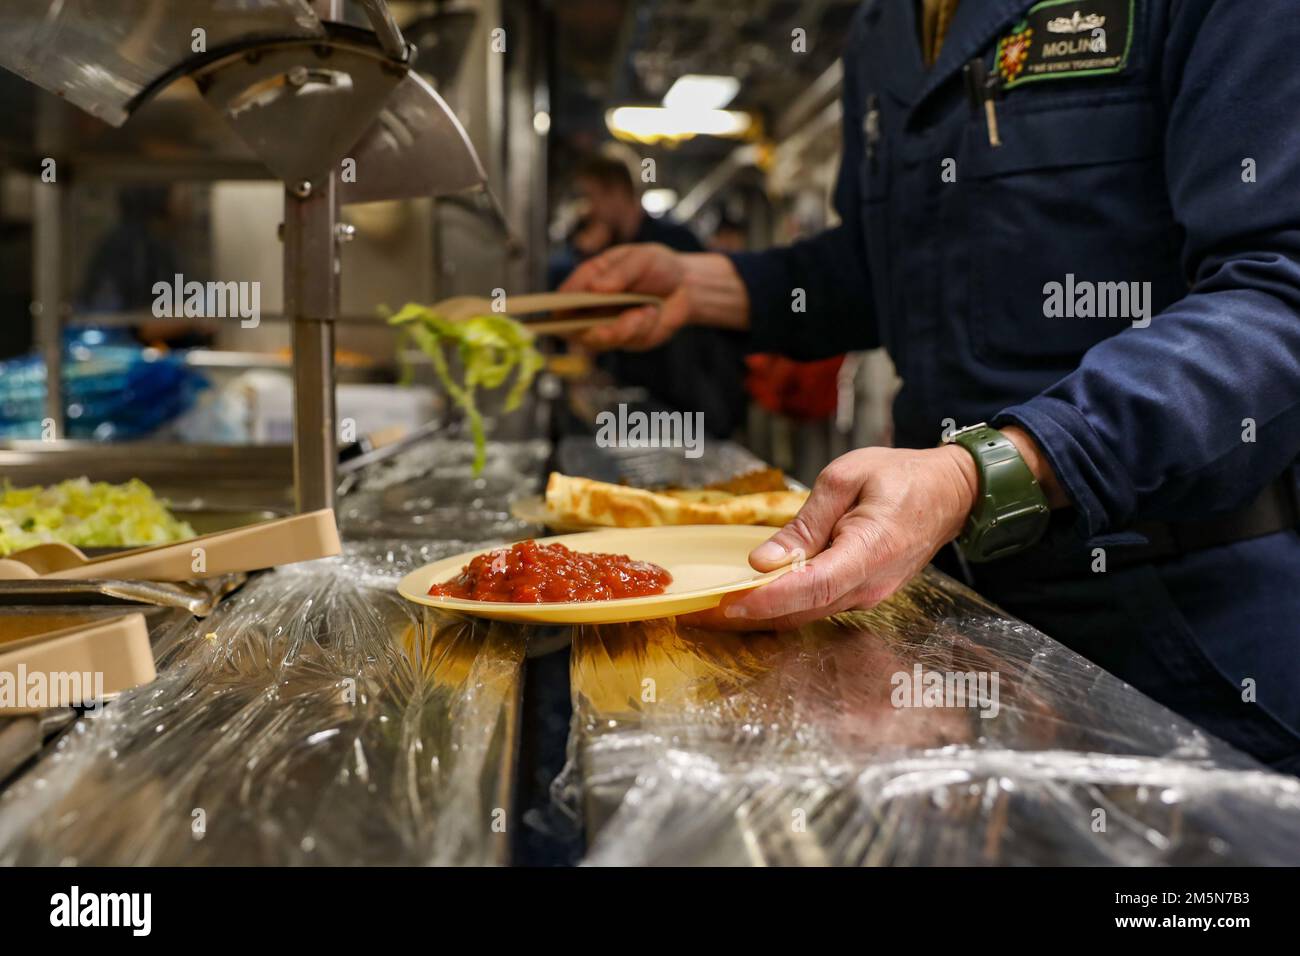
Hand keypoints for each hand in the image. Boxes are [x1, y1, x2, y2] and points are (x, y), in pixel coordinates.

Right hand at [558, 243, 689, 350]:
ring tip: (644, 312)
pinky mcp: (628, 339)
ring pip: (599, 339)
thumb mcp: (641, 259)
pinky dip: (640, 328)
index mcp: (590, 280)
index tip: (567, 311)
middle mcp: (594, 306)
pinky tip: (652, 313)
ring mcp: (609, 324)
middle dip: (589, 329)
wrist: (686, 286)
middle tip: (605, 329)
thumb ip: (620, 272)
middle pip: (573, 327)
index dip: (560, 306)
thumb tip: (596, 287)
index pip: (564, 297)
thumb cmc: (658, 266)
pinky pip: (627, 341)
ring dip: (621, 329)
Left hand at [681, 445, 979, 630]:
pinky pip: (818, 606)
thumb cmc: (900, 476)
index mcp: (868, 551)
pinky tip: (753, 599)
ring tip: (714, 610)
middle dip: (748, 615)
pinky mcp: (863, 594)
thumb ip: (804, 523)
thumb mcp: (844, 479)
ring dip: (762, 614)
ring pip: (807, 613)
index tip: (727, 603)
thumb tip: (764, 561)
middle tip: (698, 614)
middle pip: (801, 610)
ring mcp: (869, 595)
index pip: (810, 587)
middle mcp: (869, 585)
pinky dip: (783, 606)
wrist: (950, 492)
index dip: (766, 600)